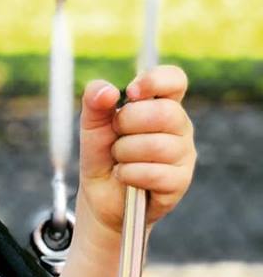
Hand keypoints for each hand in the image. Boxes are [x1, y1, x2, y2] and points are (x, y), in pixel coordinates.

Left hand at [78, 65, 194, 235]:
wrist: (100, 196)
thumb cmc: (102, 156)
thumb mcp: (92, 126)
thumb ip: (95, 103)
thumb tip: (107, 91)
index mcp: (162, 104)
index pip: (174, 80)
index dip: (155, 81)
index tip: (131, 93)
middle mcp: (179, 126)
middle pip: (165, 112)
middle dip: (128, 123)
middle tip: (115, 136)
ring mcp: (183, 154)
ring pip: (156, 145)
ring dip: (124, 153)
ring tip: (118, 159)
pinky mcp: (180, 181)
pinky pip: (154, 173)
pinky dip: (128, 174)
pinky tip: (123, 175)